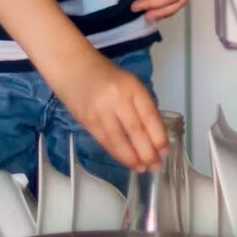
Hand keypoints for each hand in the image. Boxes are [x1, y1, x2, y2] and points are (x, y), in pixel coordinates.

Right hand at [48, 49, 167, 171]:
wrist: (72, 67)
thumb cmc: (106, 75)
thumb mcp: (129, 84)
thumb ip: (140, 105)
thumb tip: (154, 134)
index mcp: (132, 87)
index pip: (149, 114)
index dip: (158, 135)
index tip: (164, 150)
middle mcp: (117, 99)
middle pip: (135, 130)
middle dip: (147, 152)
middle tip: (156, 166)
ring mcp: (100, 111)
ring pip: (119, 140)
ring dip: (131, 158)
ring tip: (142, 168)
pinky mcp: (87, 121)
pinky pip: (105, 141)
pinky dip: (117, 154)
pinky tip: (126, 161)